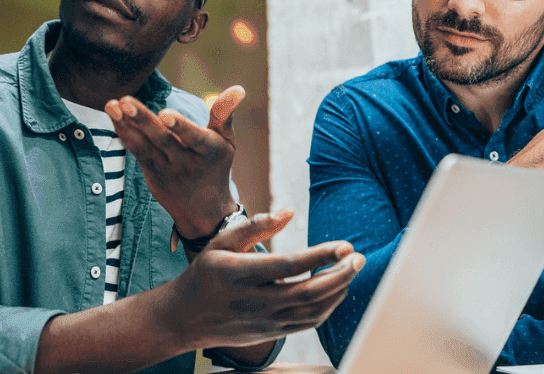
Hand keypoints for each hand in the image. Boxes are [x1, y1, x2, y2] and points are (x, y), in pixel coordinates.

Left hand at [105, 86, 245, 237]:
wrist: (203, 211)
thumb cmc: (215, 166)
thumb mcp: (227, 143)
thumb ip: (224, 114)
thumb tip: (238, 88)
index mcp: (210, 152)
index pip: (194, 138)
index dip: (180, 126)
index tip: (165, 112)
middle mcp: (186, 163)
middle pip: (163, 140)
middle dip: (143, 120)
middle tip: (126, 101)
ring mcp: (166, 169)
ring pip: (144, 146)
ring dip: (126, 125)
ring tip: (112, 104)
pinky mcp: (151, 172)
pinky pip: (136, 151)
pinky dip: (124, 133)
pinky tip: (113, 114)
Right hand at [157, 208, 364, 349]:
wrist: (185, 319)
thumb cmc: (205, 274)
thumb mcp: (220, 243)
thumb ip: (255, 226)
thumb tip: (289, 212)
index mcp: (238, 274)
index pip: (288, 266)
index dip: (320, 256)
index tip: (345, 245)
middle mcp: (253, 301)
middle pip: (307, 293)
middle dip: (340, 275)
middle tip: (358, 257)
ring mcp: (264, 321)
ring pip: (312, 311)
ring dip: (338, 291)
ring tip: (351, 270)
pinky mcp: (272, 333)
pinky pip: (308, 323)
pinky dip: (328, 306)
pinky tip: (336, 288)